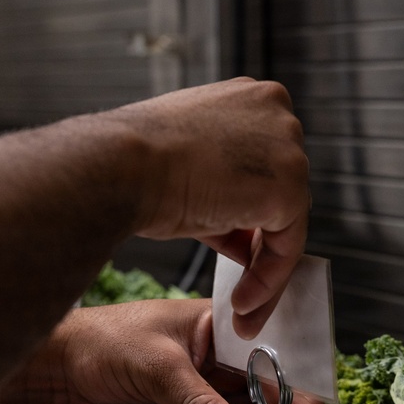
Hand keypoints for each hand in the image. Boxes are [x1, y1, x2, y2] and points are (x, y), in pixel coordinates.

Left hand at [1, 298, 328, 403]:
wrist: (56, 367)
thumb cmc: (100, 343)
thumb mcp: (155, 366)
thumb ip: (193, 401)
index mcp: (214, 323)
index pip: (265, 346)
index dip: (293, 371)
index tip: (315, 398)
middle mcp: (213, 351)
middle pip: (261, 380)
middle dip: (288, 403)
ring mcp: (199, 380)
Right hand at [107, 78, 310, 338]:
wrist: (115, 166)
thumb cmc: (132, 165)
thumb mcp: (188, 170)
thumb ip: (225, 194)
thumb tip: (246, 239)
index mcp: (251, 98)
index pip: (266, 165)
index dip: (251, 210)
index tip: (237, 248)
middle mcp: (277, 111)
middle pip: (282, 191)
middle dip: (261, 240)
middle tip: (243, 285)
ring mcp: (288, 147)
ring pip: (287, 223)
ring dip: (265, 268)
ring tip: (241, 305)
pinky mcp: (288, 189)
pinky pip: (286, 248)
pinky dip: (267, 281)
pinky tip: (243, 304)